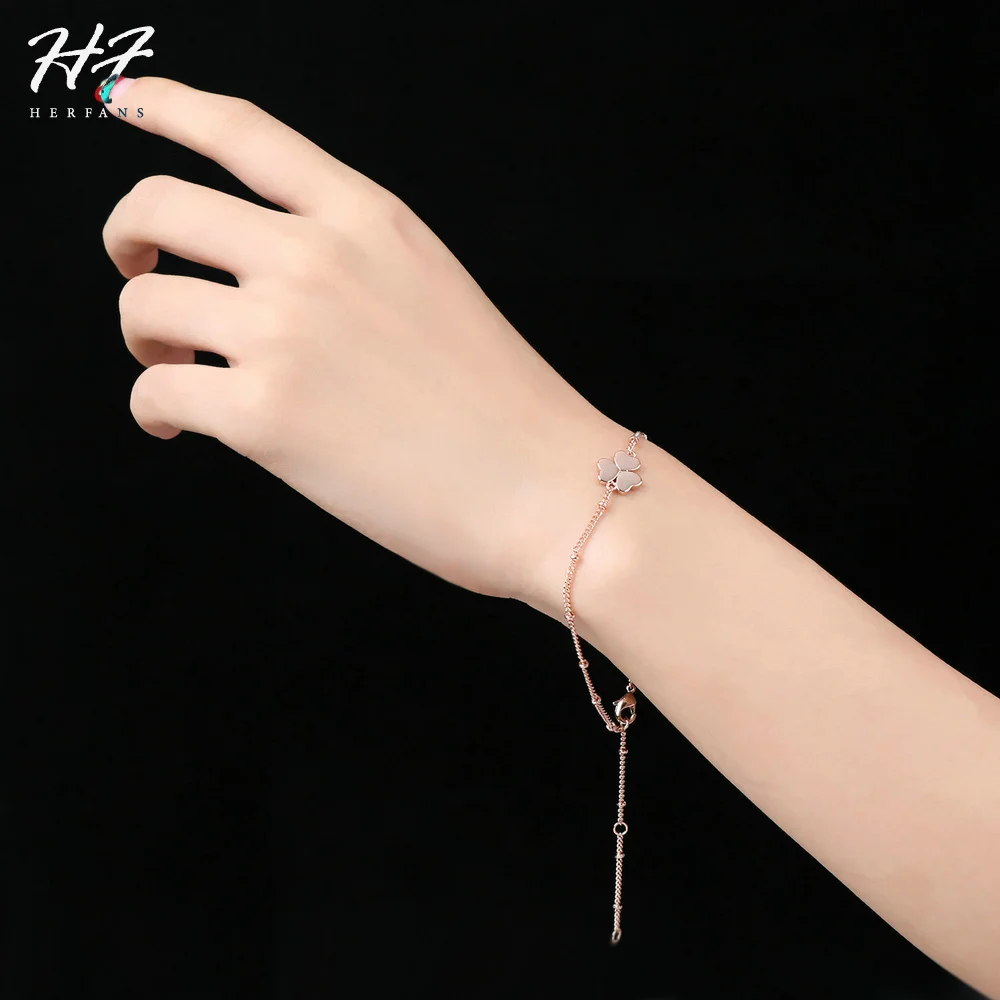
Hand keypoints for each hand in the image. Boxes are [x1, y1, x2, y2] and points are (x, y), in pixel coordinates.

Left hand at [103, 77, 626, 606]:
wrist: (545, 487)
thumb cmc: (505, 407)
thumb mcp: (433, 290)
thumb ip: (350, 266)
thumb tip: (263, 283)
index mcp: (368, 218)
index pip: (245, 132)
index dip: (170, 105)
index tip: (131, 102)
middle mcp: (316, 257)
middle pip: (160, 207)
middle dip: (126, 240)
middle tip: (138, 277)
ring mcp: (285, 333)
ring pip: (145, 306)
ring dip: (144, 340)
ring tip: (172, 372)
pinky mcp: (264, 417)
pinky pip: (158, 395)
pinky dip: (152, 411)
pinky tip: (177, 428)